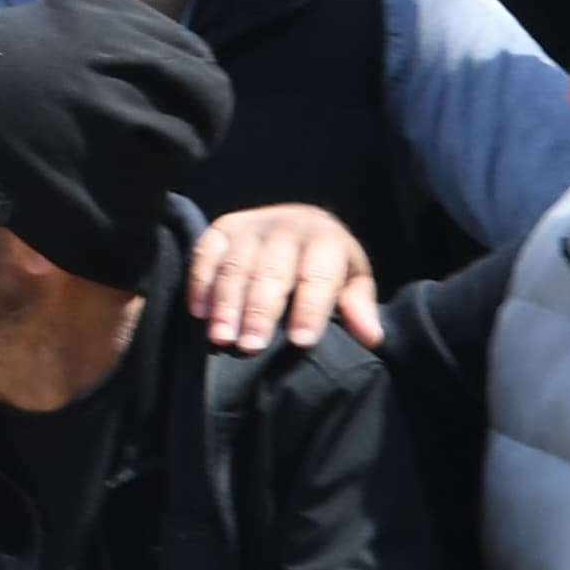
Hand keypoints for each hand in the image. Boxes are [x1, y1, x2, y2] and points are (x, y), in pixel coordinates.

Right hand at [189, 198, 377, 349]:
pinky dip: (200, 281)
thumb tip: (370, 337)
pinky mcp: (223, 226)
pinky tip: (199, 312)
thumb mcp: (352, 279)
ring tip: (222, 338)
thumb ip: (358, 306)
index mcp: (326, 239)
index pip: (318, 275)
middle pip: (271, 270)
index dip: (310, 308)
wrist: (299, 223)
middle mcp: (287, 226)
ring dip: (226, 302)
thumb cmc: (327, 264)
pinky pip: (205, 251)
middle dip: (260, 310)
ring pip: (235, 264)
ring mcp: (251, 224)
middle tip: (251, 346)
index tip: (300, 341)